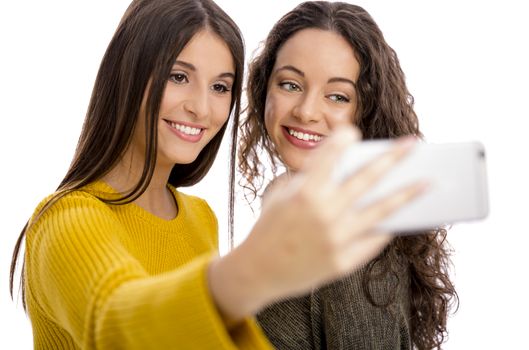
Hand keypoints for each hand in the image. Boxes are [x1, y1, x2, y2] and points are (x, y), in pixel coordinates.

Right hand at [208, 126, 424, 322]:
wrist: (258, 269)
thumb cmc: (270, 226)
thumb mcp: (279, 193)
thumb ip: (307, 176)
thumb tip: (344, 164)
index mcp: (305, 191)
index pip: (332, 153)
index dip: (344, 138)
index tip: (355, 132)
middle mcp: (324, 212)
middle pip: (367, 178)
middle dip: (393, 157)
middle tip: (413, 144)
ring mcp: (336, 239)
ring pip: (381, 210)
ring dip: (408, 194)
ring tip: (428, 182)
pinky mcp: (343, 261)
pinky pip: (373, 240)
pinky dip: (387, 227)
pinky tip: (401, 217)